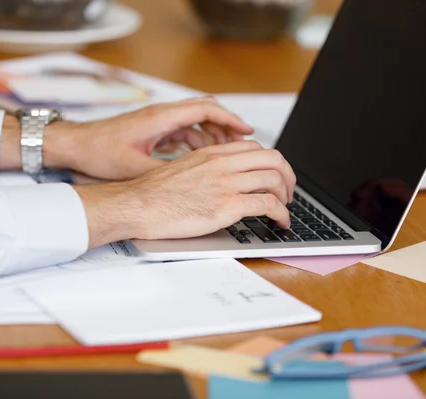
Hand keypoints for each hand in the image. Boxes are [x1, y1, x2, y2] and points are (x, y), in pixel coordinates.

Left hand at [44, 97, 253, 179]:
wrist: (75, 145)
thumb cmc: (99, 152)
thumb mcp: (135, 168)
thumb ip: (166, 173)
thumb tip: (191, 184)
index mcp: (161, 118)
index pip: (205, 109)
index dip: (229, 120)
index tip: (247, 131)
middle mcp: (162, 114)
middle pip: (205, 111)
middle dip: (227, 126)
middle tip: (246, 143)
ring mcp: (158, 121)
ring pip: (195, 121)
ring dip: (213, 133)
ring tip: (230, 152)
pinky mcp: (153, 130)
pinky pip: (184, 130)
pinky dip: (198, 140)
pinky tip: (204, 157)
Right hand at [73, 141, 295, 247]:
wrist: (137, 205)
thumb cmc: (152, 194)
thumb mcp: (182, 171)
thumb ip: (206, 171)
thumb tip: (219, 183)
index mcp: (211, 154)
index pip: (255, 148)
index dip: (272, 163)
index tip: (274, 177)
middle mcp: (222, 164)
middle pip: (273, 159)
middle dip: (288, 176)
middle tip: (288, 192)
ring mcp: (226, 183)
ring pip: (275, 179)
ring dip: (287, 197)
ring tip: (285, 210)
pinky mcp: (227, 205)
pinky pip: (268, 204)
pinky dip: (282, 214)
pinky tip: (280, 222)